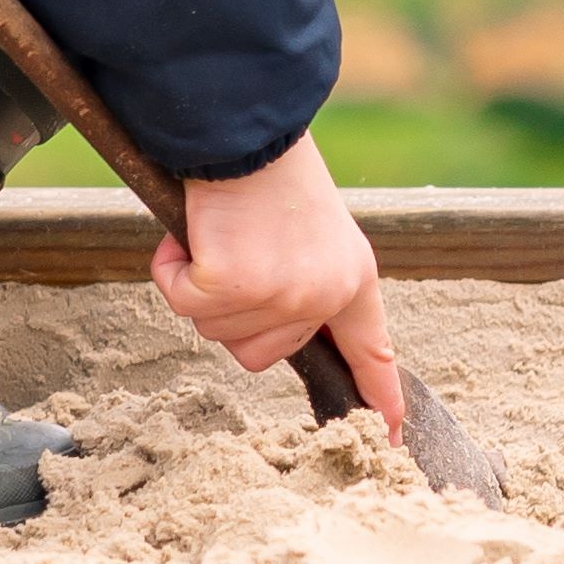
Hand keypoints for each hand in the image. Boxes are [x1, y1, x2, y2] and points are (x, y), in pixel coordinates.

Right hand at [158, 137, 410, 405]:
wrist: (245, 130)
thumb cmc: (270, 172)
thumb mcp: (314, 232)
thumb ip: (304, 281)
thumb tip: (271, 318)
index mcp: (353, 277)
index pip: (370, 350)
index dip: (377, 394)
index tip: (391, 433)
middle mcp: (323, 295)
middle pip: (256, 352)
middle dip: (232, 310)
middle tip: (238, 249)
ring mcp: (280, 295)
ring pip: (214, 329)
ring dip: (201, 285)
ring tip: (222, 230)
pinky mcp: (232, 286)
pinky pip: (182, 301)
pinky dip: (173, 268)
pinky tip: (196, 230)